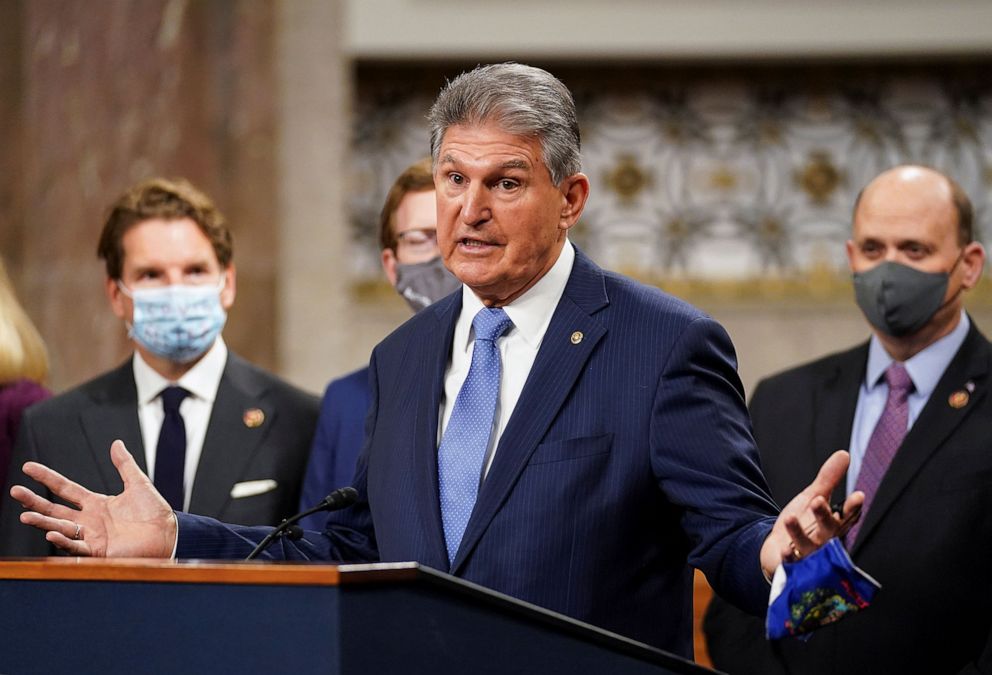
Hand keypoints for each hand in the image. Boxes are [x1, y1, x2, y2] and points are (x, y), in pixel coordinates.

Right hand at [10, 440, 176, 557]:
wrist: (169, 533)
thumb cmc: (155, 511)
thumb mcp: (138, 483)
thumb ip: (125, 465)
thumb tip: (116, 443)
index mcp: (96, 503)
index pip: (65, 488)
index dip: (47, 478)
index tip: (28, 467)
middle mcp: (89, 520)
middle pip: (55, 509)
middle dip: (34, 502)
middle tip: (14, 491)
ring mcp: (92, 536)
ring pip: (60, 528)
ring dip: (42, 523)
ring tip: (25, 516)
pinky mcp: (99, 551)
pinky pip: (76, 546)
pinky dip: (64, 541)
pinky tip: (52, 533)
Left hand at [759, 450, 864, 578]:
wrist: (781, 550)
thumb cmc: (804, 523)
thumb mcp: (814, 496)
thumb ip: (829, 478)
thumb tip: (844, 454)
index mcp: (834, 524)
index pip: (848, 516)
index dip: (853, 508)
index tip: (858, 496)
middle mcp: (825, 540)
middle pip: (829, 530)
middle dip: (825, 516)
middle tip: (817, 501)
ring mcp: (810, 554)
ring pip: (809, 545)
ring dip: (800, 534)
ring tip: (790, 518)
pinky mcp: (793, 565)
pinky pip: (793, 564)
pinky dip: (789, 558)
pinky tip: (785, 551)